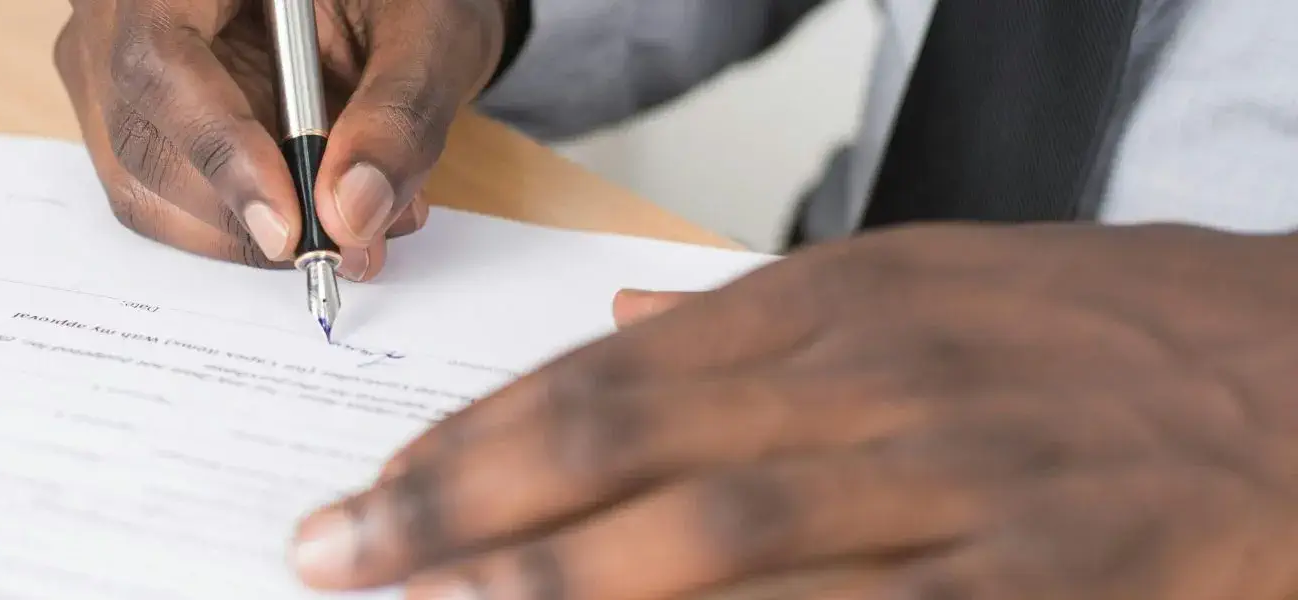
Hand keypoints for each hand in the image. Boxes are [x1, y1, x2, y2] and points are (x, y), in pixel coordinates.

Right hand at [54, 0, 511, 280]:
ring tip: (351, 217)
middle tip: (346, 242)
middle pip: (140, 138)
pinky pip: (161, 195)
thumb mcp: (427, 29)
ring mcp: (110, 66)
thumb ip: (400, 111)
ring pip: (143, 185)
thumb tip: (353, 213)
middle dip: (242, 213)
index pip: (159, 60)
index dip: (219, 151)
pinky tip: (313, 203)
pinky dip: (239, 222)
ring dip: (245, 229)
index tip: (289, 226)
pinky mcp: (132, 116)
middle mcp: (121, 13)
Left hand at [290, 222, 1297, 598]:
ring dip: (554, 590)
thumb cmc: (1108, 335)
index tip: (363, 495)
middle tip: (336, 560)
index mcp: (835, 305)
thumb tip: (616, 326)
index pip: (598, 377)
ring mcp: (957, 484)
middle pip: (617, 455)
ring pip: (712, 546)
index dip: (463, 442)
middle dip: (455, 515)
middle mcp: (872, 382)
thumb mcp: (930, 288)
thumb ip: (765, 323)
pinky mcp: (1046, 579)